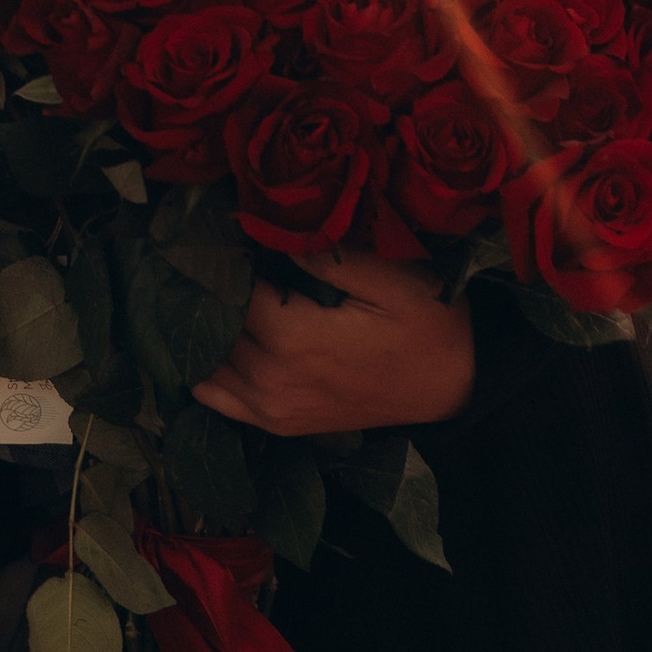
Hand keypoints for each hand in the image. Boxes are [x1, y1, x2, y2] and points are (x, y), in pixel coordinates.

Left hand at [191, 248, 476, 438]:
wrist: (451, 385)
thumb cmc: (426, 323)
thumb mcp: (391, 277)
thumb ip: (327, 257)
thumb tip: (270, 233)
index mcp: (294, 338)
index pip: (225, 291)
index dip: (216, 258)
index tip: (212, 228)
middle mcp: (273, 379)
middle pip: (211, 326)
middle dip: (204, 289)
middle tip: (204, 252)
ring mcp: (273, 408)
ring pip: (206, 363)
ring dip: (200, 327)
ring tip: (204, 289)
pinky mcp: (279, 423)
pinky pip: (218, 400)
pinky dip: (205, 370)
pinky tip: (208, 338)